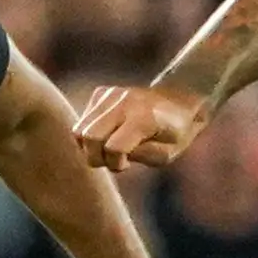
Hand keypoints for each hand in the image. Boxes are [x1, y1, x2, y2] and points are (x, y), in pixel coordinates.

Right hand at [73, 80, 210, 170]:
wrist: (178, 98)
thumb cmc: (176, 131)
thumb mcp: (168, 153)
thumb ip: (141, 156)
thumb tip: (113, 154)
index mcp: (144, 118)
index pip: (113, 148)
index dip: (115, 164)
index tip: (126, 165)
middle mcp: (124, 103)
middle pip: (89, 136)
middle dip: (95, 157)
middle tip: (112, 160)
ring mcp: (110, 94)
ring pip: (79, 130)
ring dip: (90, 147)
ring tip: (110, 148)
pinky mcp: (101, 92)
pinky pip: (82, 121)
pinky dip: (90, 133)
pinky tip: (108, 134)